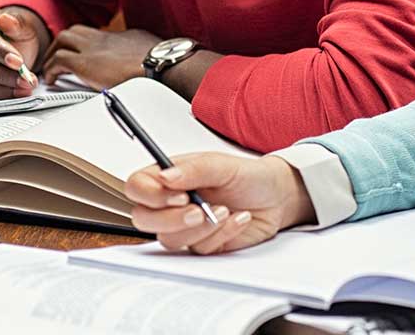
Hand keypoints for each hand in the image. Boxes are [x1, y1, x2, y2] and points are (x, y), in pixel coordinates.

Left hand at [41, 25, 159, 90]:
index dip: (84, 43)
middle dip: (63, 43)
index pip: (94, 34)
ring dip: (53, 53)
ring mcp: (91, 48)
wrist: (158, 64)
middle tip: (57, 57)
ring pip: (62, 39)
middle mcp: (102, 38)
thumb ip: (139, 51)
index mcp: (118, 37)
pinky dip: (51, 69)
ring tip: (49, 69)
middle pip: (75, 31)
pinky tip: (51, 80)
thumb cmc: (160, 61)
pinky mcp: (83, 63)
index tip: (81, 53)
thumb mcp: (149, 50)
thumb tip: (142, 60)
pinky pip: (58, 60)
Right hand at [124, 152, 313, 254]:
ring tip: (225, 211)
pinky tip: (238, 220)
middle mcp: (170, 203)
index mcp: (168, 178)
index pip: (137, 187)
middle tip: (198, 211)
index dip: (150, 195)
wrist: (277, 198)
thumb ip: (194, 169)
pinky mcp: (202, 244)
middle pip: (143, 219)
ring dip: (201, 228)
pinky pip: (199, 249)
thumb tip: (165, 176)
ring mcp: (184, 226)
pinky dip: (221, 234)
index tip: (177, 195)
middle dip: (171, 219)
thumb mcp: (221, 165)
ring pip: (170, 239)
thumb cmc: (248, 176)